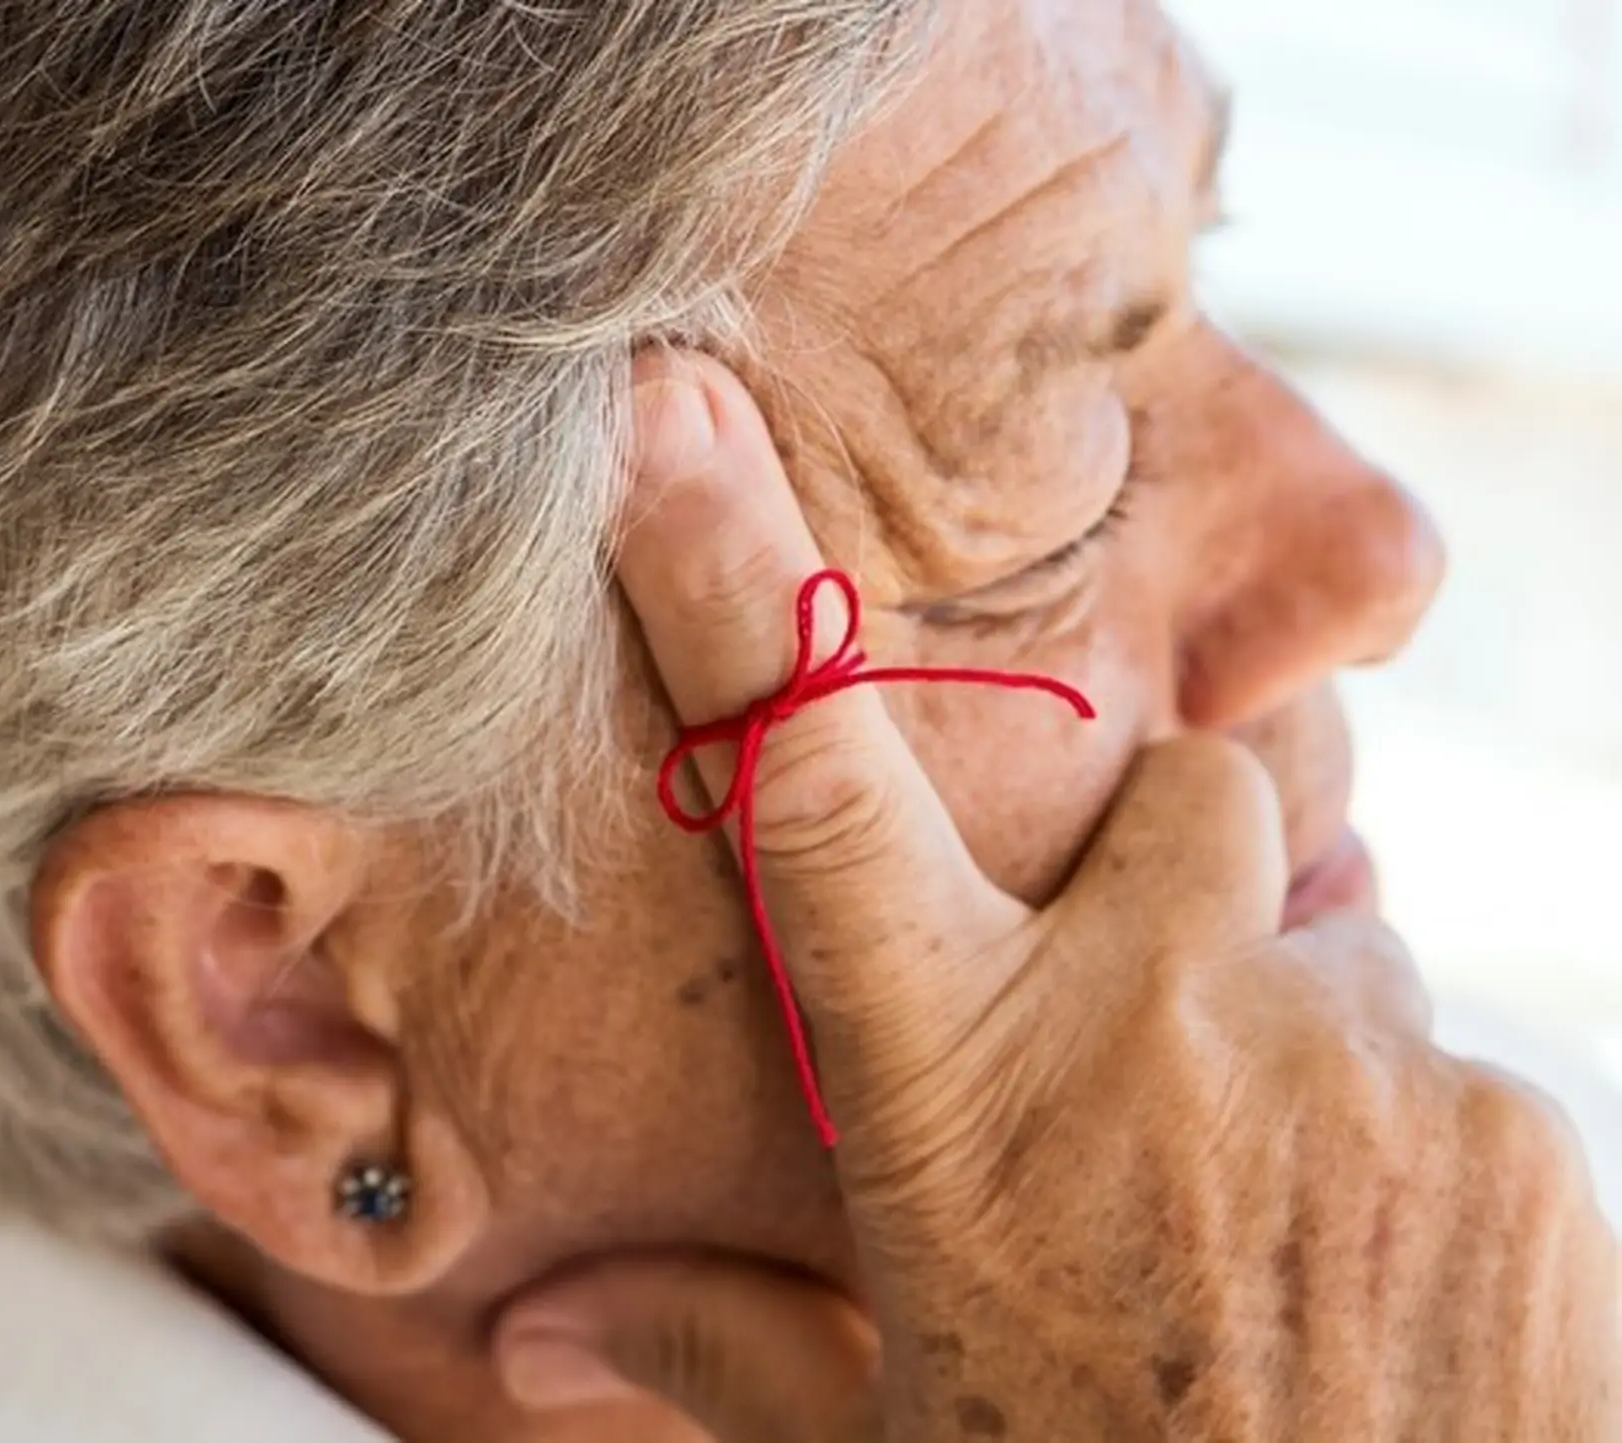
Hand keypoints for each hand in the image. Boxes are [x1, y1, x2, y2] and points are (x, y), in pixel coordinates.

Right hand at [495, 353, 1619, 1440]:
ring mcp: (1354, 1060)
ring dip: (1289, 1031)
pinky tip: (1368, 1279)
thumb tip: (529, 1333)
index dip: (731, 588)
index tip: (664, 424)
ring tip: (1263, 1216)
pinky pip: (1449, 1058)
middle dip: (1169, 873)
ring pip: (1329, 933)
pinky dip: (1403, 1136)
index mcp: (956, 1090)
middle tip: (1147, 1043)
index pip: (810, 790)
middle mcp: (1150, 1028)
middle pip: (1183, 789)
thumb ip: (719, 1344)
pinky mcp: (1519, 1123)